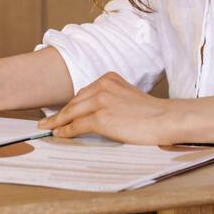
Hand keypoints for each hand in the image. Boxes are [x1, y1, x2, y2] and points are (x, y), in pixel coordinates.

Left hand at [37, 71, 174, 142]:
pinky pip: (77, 125)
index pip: (83, 93)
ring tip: (48, 129)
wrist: (166, 119)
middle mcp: (102, 85)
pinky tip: (59, 135)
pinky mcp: (101, 118)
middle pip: (75, 101)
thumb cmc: (151, 113)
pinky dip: (66, 131)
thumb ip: (110, 98)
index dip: (70, 105)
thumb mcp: (127, 96)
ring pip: (72, 112)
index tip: (60, 112)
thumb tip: (94, 112)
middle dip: (60, 113)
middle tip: (47, 121)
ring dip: (58, 122)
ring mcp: (101, 101)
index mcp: (109, 78)